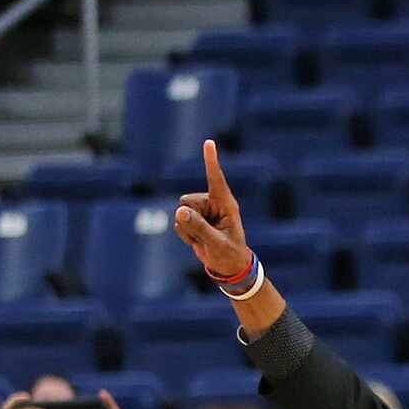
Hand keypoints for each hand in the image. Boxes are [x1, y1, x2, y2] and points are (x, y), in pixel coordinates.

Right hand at [172, 139, 254, 281]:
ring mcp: (202, 210)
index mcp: (226, 204)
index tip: (209, 142)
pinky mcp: (194, 218)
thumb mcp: (216, 243)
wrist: (228, 266)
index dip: (211, 161)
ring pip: (181, 211)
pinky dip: (186, 234)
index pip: (216, 179)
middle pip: (187, 201)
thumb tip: (180, 211)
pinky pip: (178, 222)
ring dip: (189, 229)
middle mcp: (213, 203)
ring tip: (205, 238)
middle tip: (209, 235)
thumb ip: (199, 227)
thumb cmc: (230, 254)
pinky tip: (198, 240)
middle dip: (192, 219)